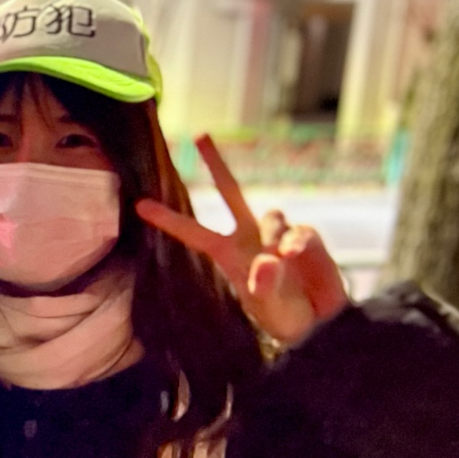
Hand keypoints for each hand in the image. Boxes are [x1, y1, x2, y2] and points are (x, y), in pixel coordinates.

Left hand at [135, 134, 349, 344]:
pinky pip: (299, 230)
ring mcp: (276, 234)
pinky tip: (298, 257)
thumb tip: (270, 258)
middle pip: (231, 192)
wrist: (318, 322)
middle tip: (200, 135)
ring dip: (275, 238)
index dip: (168, 219)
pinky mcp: (303, 236)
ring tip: (283, 265)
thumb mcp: (269, 307)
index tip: (140, 204)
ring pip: (272, 215)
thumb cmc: (283, 318)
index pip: (193, 232)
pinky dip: (300, 243)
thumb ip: (266, 285)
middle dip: (217, 164)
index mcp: (227, 254)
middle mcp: (249, 237)